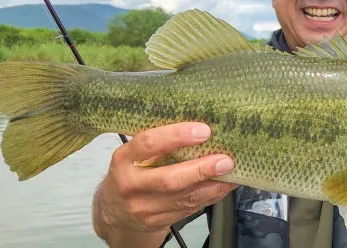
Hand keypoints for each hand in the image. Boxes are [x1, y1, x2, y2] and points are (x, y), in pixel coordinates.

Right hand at [93, 122, 236, 234]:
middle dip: (201, 169)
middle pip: (169, 179)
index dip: (176, 136)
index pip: (148, 144)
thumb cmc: (130, 173)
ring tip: (232, 172)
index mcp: (123, 160)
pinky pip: (189, 208)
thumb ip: (158, 143)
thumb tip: (198, 124)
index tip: (203, 130)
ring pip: (184, 198)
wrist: (114, 212)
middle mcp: (130, 185)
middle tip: (225, 160)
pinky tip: (222, 186)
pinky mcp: (157, 222)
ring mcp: (143, 207)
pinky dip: (209, 196)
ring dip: (213, 185)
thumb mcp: (133, 154)